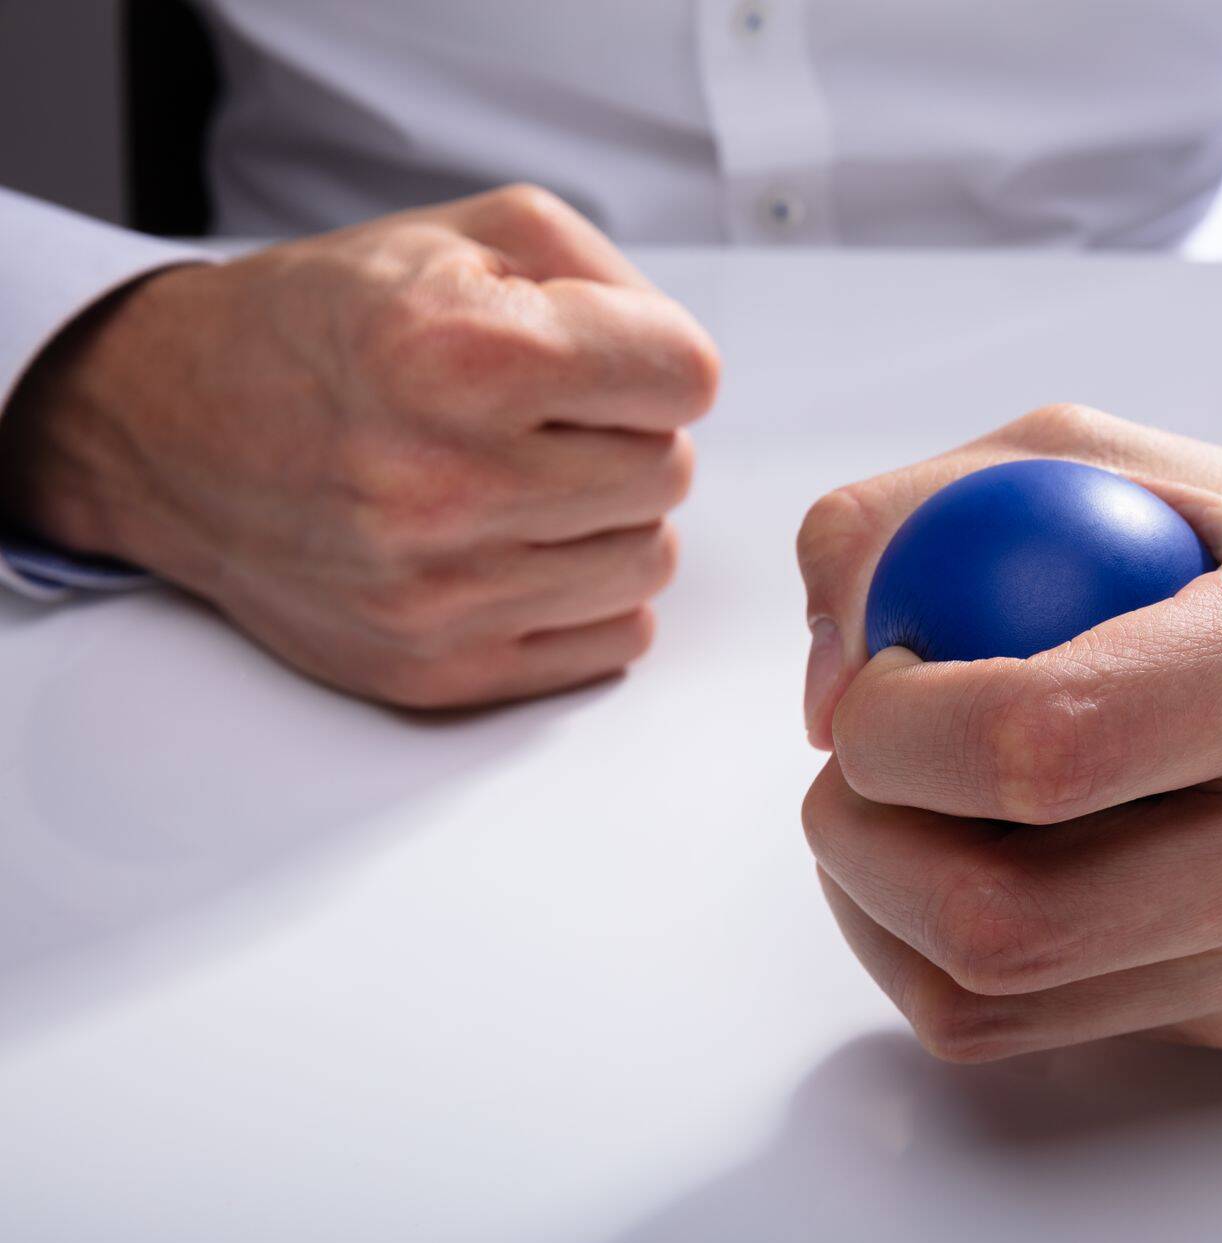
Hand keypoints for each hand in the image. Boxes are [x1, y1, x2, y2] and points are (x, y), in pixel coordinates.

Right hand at [0, 184, 719, 707]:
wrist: (174, 428)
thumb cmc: (324, 328)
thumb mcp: (464, 235)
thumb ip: (607, 278)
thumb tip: (686, 368)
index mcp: (460, 352)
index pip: (686, 376)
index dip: (654, 358)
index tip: (607, 359)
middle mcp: (446, 480)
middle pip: (669, 471)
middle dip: (624, 434)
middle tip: (543, 420)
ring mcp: (440, 591)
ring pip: (649, 561)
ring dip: (609, 517)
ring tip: (525, 481)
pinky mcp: (438, 668)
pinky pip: (613, 639)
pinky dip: (586, 593)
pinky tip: (517, 546)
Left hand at [795, 405, 1221, 1059]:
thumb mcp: (1088, 458)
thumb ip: (914, 519)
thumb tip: (823, 691)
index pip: (1053, 743)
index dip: (900, 727)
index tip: (872, 681)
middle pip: (1012, 921)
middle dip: (862, 842)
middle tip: (852, 765)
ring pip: (997, 1002)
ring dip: (877, 905)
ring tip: (892, 805)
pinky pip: (1024, 1030)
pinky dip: (927, 955)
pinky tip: (944, 862)